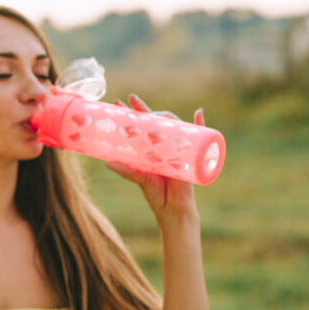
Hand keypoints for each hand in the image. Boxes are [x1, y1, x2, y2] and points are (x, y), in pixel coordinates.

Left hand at [106, 94, 204, 224]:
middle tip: (131, 98)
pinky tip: (198, 113)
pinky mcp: (191, 156)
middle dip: (143, 109)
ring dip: (165, 116)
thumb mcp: (141, 179)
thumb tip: (107, 162)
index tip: (118, 102)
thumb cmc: (157, 195)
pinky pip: (199, 137)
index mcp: (150, 149)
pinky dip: (201, 124)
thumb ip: (126, 170)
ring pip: (173, 126)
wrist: (174, 210)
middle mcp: (163, 146)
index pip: (139, 127)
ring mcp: (178, 148)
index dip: (130, 114)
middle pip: (155, 122)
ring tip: (155, 113)